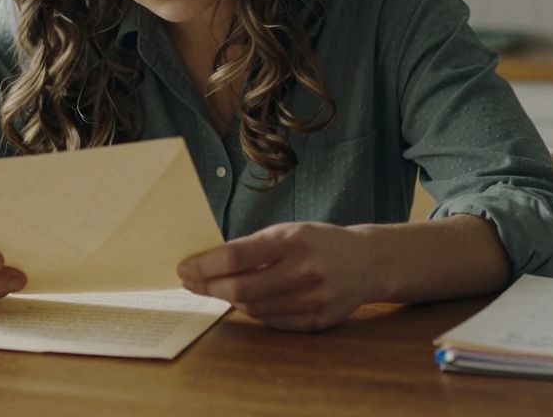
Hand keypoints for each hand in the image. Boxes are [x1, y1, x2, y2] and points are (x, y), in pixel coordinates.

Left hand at [177, 222, 380, 331]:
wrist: (368, 262)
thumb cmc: (319, 242)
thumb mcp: (288, 232)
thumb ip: (253, 248)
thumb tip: (207, 265)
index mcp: (293, 240)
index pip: (236, 256)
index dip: (204, 265)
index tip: (184, 268)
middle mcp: (304, 270)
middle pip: (240, 289)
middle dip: (208, 287)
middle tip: (191, 283)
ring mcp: (313, 299)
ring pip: (253, 308)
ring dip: (228, 300)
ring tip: (216, 289)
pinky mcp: (317, 321)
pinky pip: (271, 321)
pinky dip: (253, 311)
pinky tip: (246, 300)